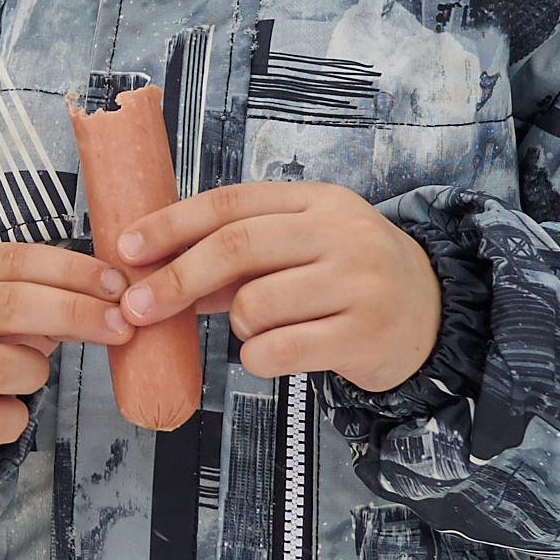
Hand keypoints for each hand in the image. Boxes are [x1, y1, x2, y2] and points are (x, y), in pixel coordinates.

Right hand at [0, 242, 130, 455]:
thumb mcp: (5, 308)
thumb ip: (53, 299)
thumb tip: (115, 302)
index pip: (14, 259)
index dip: (70, 270)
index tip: (116, 285)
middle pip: (5, 304)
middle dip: (72, 312)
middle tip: (120, 325)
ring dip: (33, 371)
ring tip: (32, 373)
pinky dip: (15, 418)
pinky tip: (9, 409)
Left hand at [115, 183, 439, 391]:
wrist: (432, 312)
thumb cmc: (346, 276)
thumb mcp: (298, 249)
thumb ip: (236, 258)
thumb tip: (157, 274)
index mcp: (315, 201)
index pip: (230, 203)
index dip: (171, 224)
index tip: (126, 247)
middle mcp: (340, 232)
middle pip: (236, 247)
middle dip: (176, 278)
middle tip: (138, 307)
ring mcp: (358, 282)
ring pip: (255, 304)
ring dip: (235, 324)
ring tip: (258, 327)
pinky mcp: (365, 334)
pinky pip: (281, 350)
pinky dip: (256, 358)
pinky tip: (270, 354)